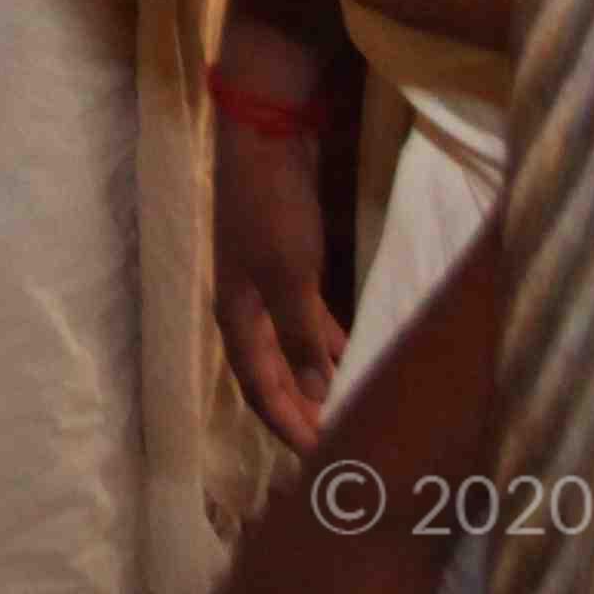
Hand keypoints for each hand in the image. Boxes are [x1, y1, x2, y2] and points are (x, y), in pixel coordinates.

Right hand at [211, 57, 349, 450]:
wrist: (267, 132)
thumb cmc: (273, 207)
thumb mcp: (289, 275)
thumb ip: (303, 335)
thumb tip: (317, 391)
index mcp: (237, 315)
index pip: (259, 388)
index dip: (287, 426)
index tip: (320, 460)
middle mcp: (248, 306)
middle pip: (273, 373)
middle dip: (301, 410)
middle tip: (339, 444)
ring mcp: (267, 281)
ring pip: (293, 347)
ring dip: (318, 379)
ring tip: (351, 408)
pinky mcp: (290, 260)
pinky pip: (310, 319)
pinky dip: (329, 342)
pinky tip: (355, 353)